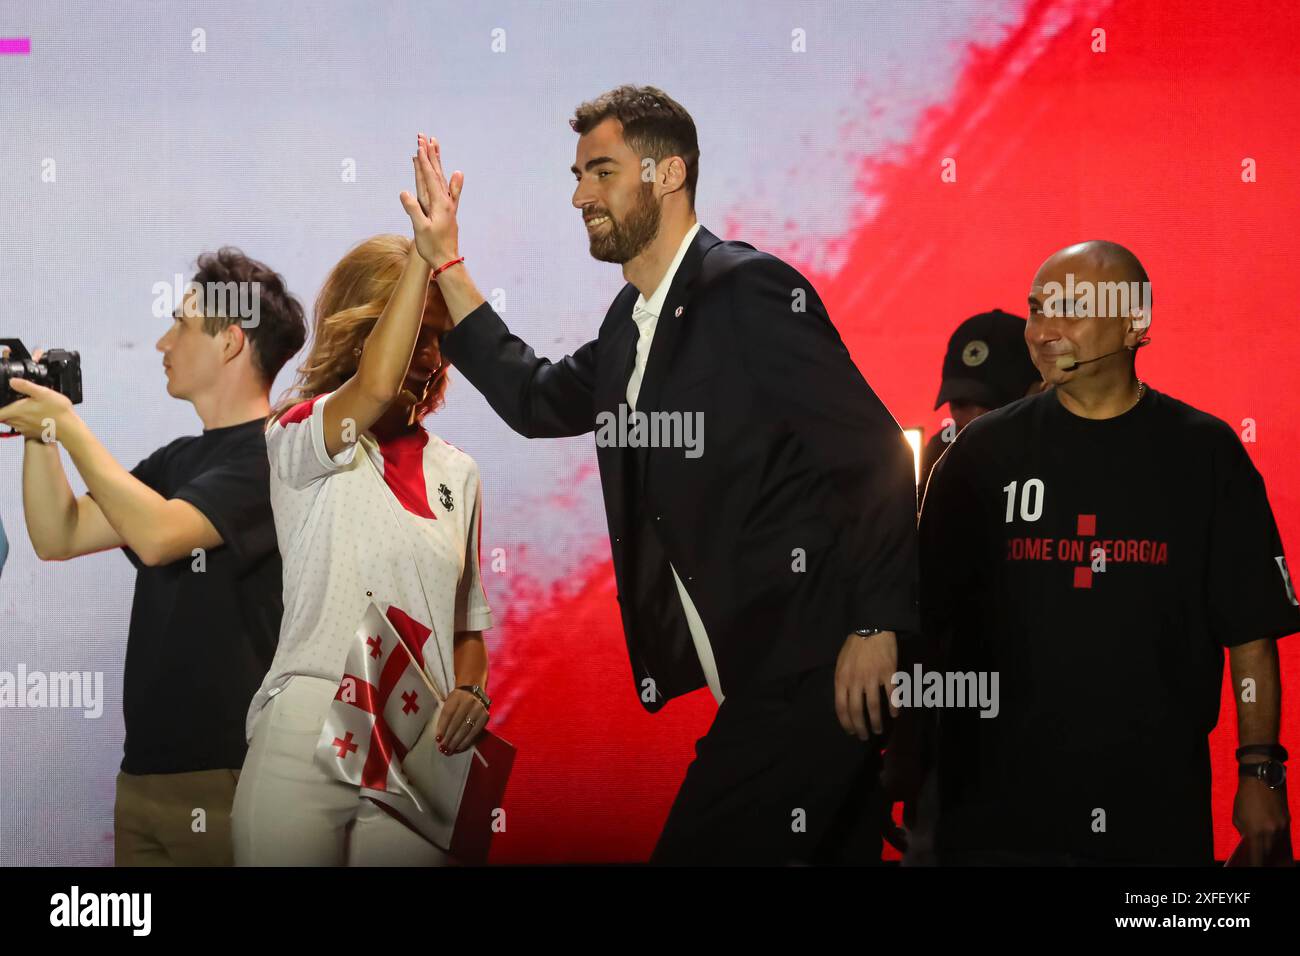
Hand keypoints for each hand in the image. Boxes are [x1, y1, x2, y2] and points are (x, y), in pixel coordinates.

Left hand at [0, 376, 74, 441]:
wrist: (69, 429)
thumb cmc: (58, 411)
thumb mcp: (44, 392)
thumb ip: (26, 386)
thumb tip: (12, 381)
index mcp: (17, 411)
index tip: (2, 404)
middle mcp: (17, 422)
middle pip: (3, 417)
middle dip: (6, 410)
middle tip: (18, 403)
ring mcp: (24, 429)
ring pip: (11, 422)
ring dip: (15, 415)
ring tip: (27, 408)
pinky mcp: (31, 433)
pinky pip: (21, 427)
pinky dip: (24, 422)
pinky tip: (34, 416)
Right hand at [400, 133, 463, 268]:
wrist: (447, 260)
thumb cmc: (432, 246)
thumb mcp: (420, 228)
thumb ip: (413, 209)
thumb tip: (404, 192)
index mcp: (439, 203)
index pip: (429, 176)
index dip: (423, 159)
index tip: (420, 144)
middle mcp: (446, 201)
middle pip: (436, 172)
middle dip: (430, 154)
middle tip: (425, 137)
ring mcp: (448, 205)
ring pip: (442, 178)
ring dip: (437, 162)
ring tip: (435, 146)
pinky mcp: (449, 211)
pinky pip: (449, 191)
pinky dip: (452, 180)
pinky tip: (456, 173)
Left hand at [434, 688, 486, 754]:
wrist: (474, 693)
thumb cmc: (458, 701)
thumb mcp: (449, 703)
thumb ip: (445, 717)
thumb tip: (440, 737)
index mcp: (457, 696)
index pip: (448, 713)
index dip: (442, 727)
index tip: (438, 739)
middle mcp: (469, 701)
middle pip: (457, 722)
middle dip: (449, 738)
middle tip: (442, 749)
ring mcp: (478, 709)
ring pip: (466, 729)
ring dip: (456, 742)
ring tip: (449, 750)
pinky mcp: (485, 717)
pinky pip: (474, 732)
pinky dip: (466, 742)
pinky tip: (459, 747)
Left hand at [834, 630, 898, 739]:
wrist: (871, 629)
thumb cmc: (854, 647)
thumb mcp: (840, 664)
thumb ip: (842, 682)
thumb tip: (844, 702)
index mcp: (842, 679)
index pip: (841, 707)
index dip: (846, 723)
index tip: (850, 731)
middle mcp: (856, 681)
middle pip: (857, 711)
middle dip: (860, 727)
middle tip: (864, 736)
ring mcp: (873, 678)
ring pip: (874, 707)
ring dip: (876, 722)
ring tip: (878, 729)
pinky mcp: (888, 674)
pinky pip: (892, 696)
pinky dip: (894, 707)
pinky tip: (894, 714)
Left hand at [1232, 771, 1289, 864]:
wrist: (1261, 779)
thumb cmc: (1245, 796)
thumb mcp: (1237, 815)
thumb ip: (1243, 831)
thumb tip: (1249, 841)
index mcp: (1255, 832)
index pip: (1257, 855)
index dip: (1256, 863)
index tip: (1254, 866)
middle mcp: (1271, 832)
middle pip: (1269, 851)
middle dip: (1263, 856)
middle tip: (1258, 858)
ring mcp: (1281, 827)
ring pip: (1276, 843)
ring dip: (1270, 846)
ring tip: (1264, 847)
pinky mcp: (1287, 821)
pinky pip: (1282, 834)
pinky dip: (1276, 837)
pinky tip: (1271, 837)